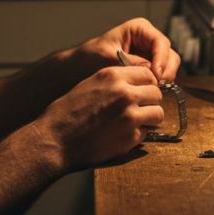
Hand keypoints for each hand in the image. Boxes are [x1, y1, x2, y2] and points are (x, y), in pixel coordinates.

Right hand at [36, 66, 163, 170]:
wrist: (56, 139)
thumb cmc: (68, 112)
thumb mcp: (91, 84)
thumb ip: (116, 81)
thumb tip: (138, 83)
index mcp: (113, 76)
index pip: (148, 74)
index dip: (147, 84)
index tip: (142, 91)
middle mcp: (124, 94)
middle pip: (156, 93)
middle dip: (150, 101)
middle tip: (139, 109)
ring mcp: (129, 117)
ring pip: (157, 114)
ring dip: (149, 118)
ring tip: (133, 122)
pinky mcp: (130, 138)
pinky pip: (146, 132)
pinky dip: (138, 134)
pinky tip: (121, 134)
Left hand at [75, 18, 181, 82]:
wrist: (83, 65)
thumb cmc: (92, 55)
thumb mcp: (106, 56)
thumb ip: (128, 61)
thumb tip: (149, 69)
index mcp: (140, 29)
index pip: (159, 42)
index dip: (161, 59)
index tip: (156, 75)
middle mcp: (149, 39)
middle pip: (169, 54)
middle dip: (166, 70)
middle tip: (157, 85)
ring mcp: (152, 53)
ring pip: (170, 65)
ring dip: (165, 78)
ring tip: (152, 89)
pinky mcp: (150, 66)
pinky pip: (162, 75)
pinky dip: (159, 83)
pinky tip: (148, 90)